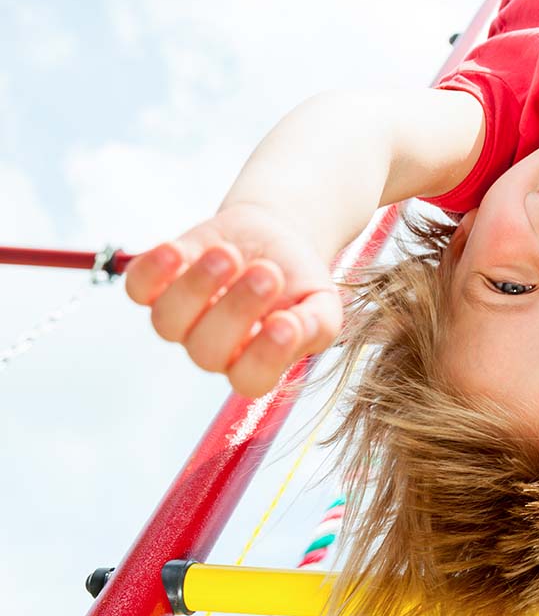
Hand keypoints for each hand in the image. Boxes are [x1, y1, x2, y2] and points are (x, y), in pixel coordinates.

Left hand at [125, 202, 342, 397]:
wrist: (274, 235)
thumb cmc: (298, 279)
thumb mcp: (322, 303)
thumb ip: (316, 325)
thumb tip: (293, 330)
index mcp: (256, 361)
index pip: (250, 379)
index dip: (263, 358)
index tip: (286, 322)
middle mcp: (214, 348)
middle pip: (207, 351)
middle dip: (236, 310)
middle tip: (267, 272)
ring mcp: (182, 319)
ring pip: (168, 322)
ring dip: (197, 287)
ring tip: (229, 253)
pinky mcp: (157, 285)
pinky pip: (139, 288)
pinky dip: (152, 271)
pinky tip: (178, 251)